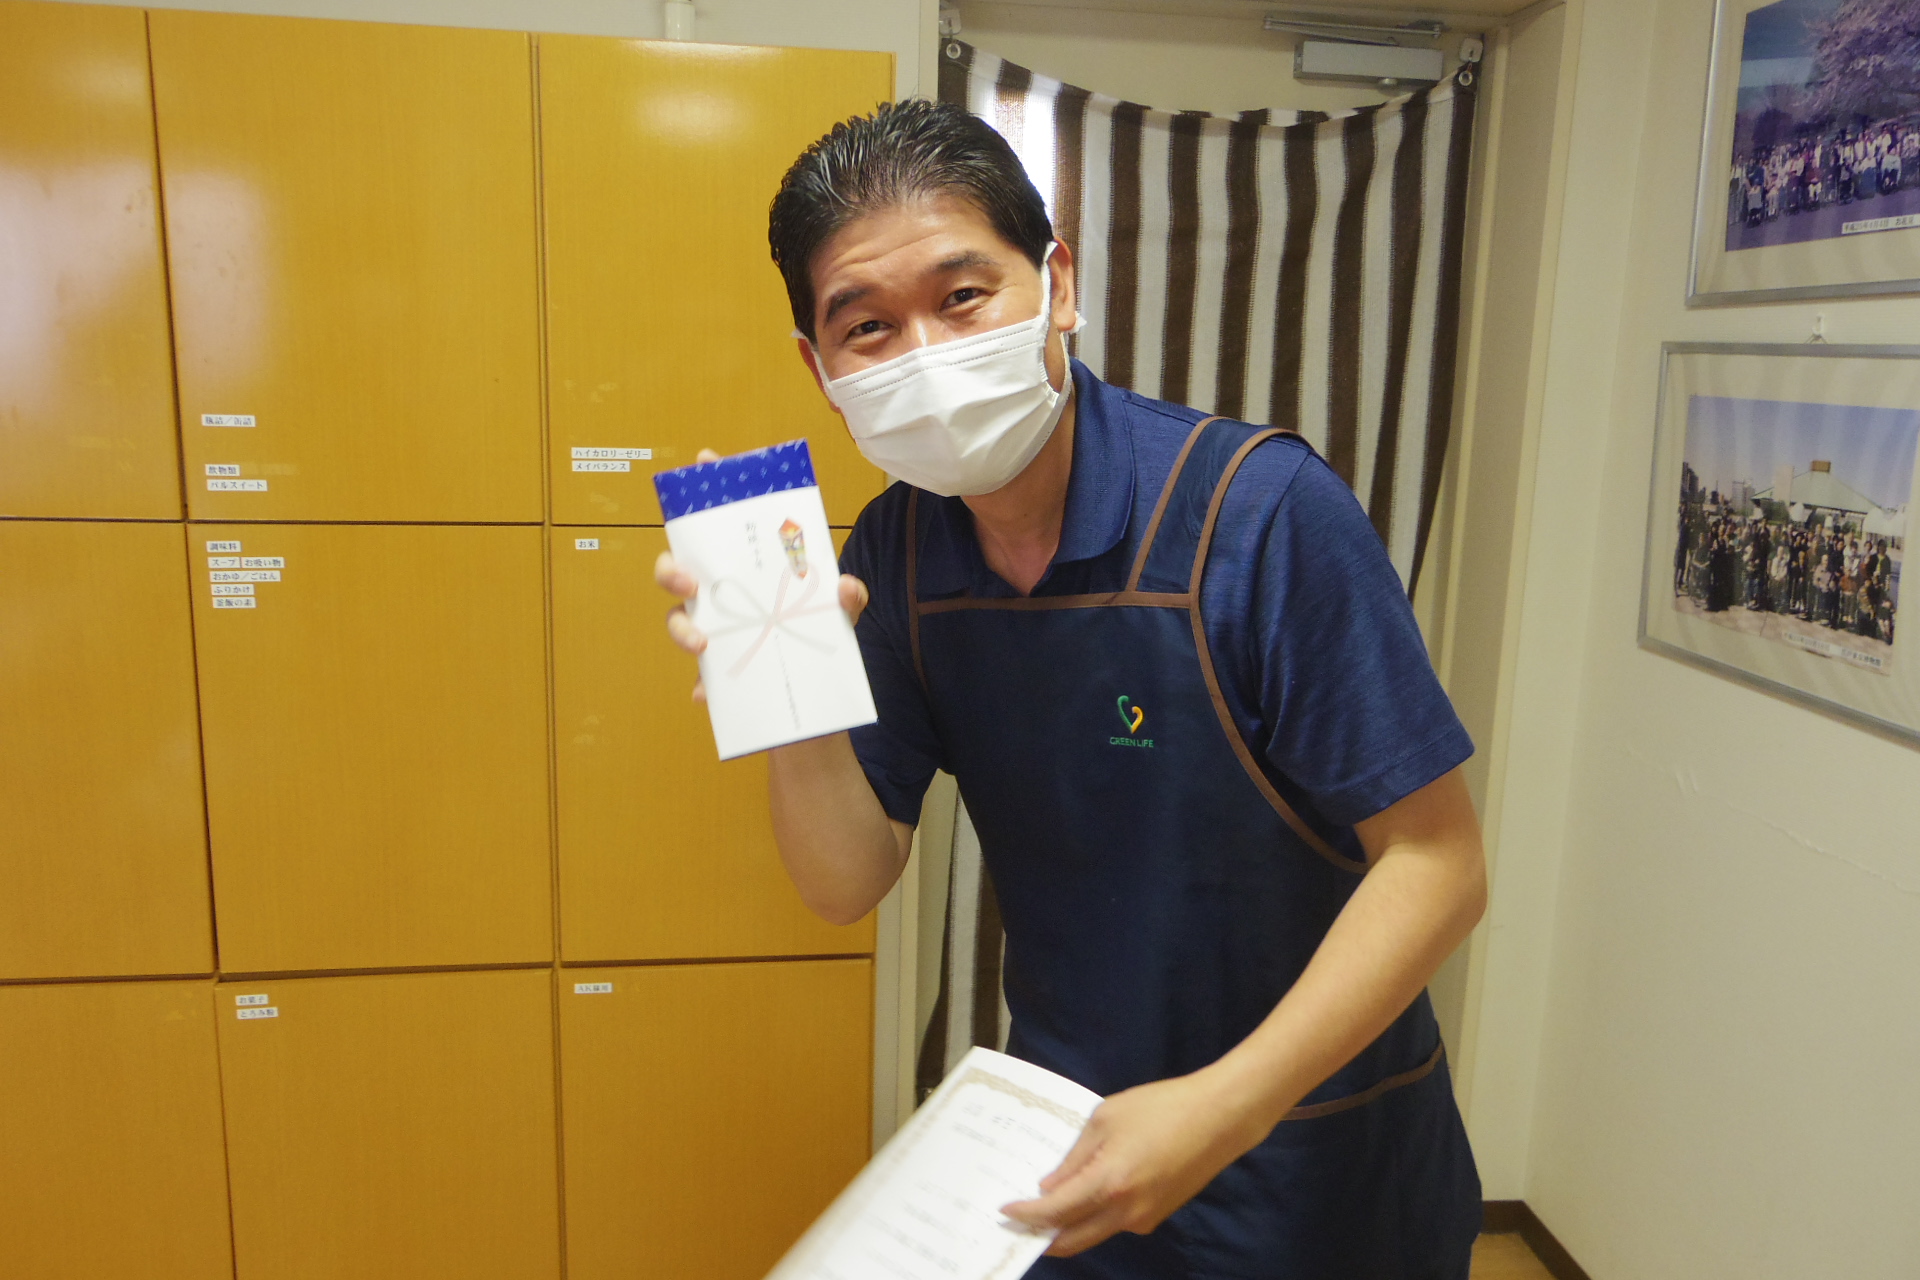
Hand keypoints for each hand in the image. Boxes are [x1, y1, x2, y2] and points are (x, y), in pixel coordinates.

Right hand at [654, 449, 870, 703]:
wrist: (815, 696)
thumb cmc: (817, 635)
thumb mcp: (839, 612)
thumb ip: (847, 597)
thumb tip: (845, 587)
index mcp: (748, 567)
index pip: (723, 521)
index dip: (712, 487)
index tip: (707, 460)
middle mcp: (722, 592)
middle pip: (679, 567)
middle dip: (672, 568)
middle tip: (690, 581)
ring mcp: (714, 629)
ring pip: (677, 620)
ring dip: (681, 628)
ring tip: (702, 644)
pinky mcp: (714, 670)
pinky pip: (699, 676)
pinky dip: (702, 684)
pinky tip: (706, 692)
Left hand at [1000, 1069, 1269, 1256]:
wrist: (1220, 1117)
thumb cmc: (1162, 1108)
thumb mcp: (1106, 1119)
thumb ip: (1075, 1157)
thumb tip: (1051, 1187)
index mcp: (1109, 1184)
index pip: (1056, 1211)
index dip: (1027, 1214)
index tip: (1004, 1210)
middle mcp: (1125, 1212)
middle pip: (1072, 1239)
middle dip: (1042, 1235)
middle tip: (1017, 1223)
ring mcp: (1145, 1218)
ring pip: (1095, 1233)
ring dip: (1068, 1226)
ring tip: (1046, 1204)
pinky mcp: (1158, 1215)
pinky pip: (1116, 1222)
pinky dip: (1094, 1215)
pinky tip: (1086, 1193)